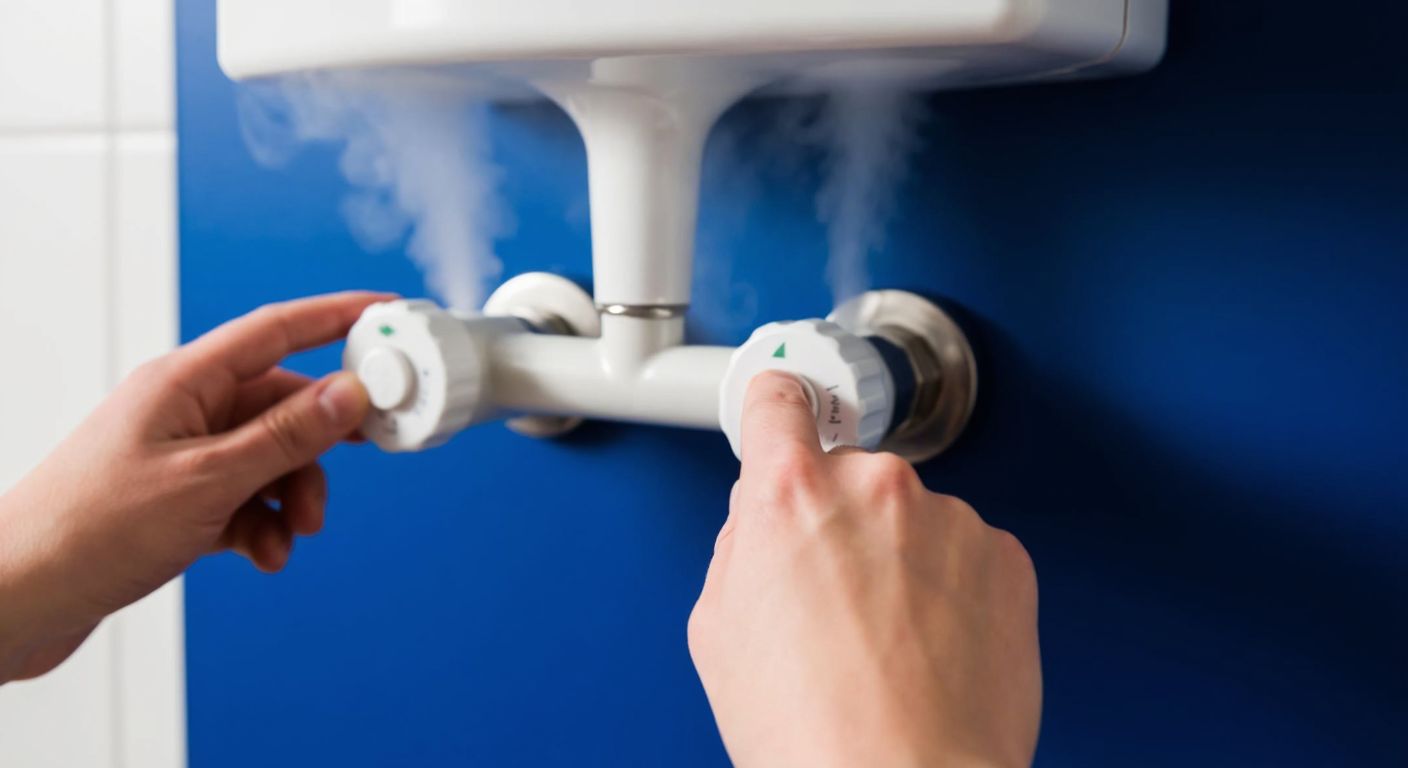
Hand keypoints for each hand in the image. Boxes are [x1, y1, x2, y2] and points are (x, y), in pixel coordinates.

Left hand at [0, 291, 391, 682]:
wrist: (22, 598)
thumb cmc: (89, 530)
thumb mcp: (208, 481)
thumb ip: (285, 437)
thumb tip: (349, 394)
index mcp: (185, 381)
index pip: (277, 330)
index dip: (338, 317)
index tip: (388, 313)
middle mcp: (186, 409)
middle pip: (284, 405)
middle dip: (321, 447)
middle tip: (362, 461)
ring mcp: (183, 454)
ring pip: (271, 458)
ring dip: (294, 496)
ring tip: (292, 534)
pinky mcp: (180, 498)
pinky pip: (247, 497)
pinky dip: (264, 524)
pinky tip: (261, 553)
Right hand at [689, 372, 1041, 767]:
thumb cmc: (813, 730)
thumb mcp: (718, 631)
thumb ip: (741, 549)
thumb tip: (761, 529)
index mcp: (791, 494)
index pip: (779, 401)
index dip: (777, 406)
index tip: (785, 403)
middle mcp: (874, 487)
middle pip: (848, 477)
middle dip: (839, 524)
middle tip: (832, 603)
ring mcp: (949, 519)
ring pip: (912, 519)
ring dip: (902, 559)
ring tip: (887, 645)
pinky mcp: (1005, 557)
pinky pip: (967, 555)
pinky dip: (954, 590)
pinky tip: (931, 649)